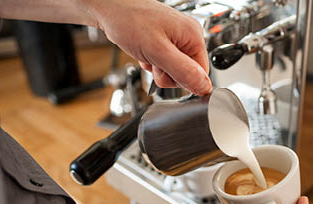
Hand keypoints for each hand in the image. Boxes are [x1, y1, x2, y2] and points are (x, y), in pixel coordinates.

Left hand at [90, 0, 211, 94]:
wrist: (108, 8)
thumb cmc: (129, 20)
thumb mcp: (158, 51)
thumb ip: (183, 71)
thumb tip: (204, 87)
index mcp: (193, 36)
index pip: (202, 74)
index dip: (183, 80)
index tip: (166, 72)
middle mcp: (188, 37)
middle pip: (187, 73)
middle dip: (167, 74)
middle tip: (153, 61)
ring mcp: (176, 39)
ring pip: (173, 70)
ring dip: (157, 69)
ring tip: (147, 55)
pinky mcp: (165, 42)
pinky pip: (163, 63)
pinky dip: (152, 63)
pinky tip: (144, 53)